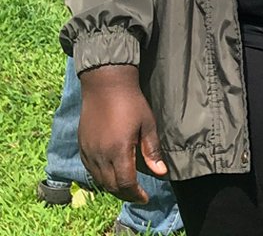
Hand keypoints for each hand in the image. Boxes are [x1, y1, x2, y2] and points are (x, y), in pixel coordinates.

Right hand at [78, 64, 167, 202]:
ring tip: (126, 187)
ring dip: (112, 187)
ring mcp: (88, 150)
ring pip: (99, 179)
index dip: (136, 193)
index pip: (125, 182)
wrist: (105, 85)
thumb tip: (161, 172)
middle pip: (111, 185)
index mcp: (118, 150)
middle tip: (137, 194)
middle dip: (125, 193)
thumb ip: (152, 151)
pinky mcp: (81, 145)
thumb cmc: (131, 102)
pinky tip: (110, 174)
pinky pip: (89, 169)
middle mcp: (100, 154)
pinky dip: (100, 176)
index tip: (145, 197)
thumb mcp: (148, 125)